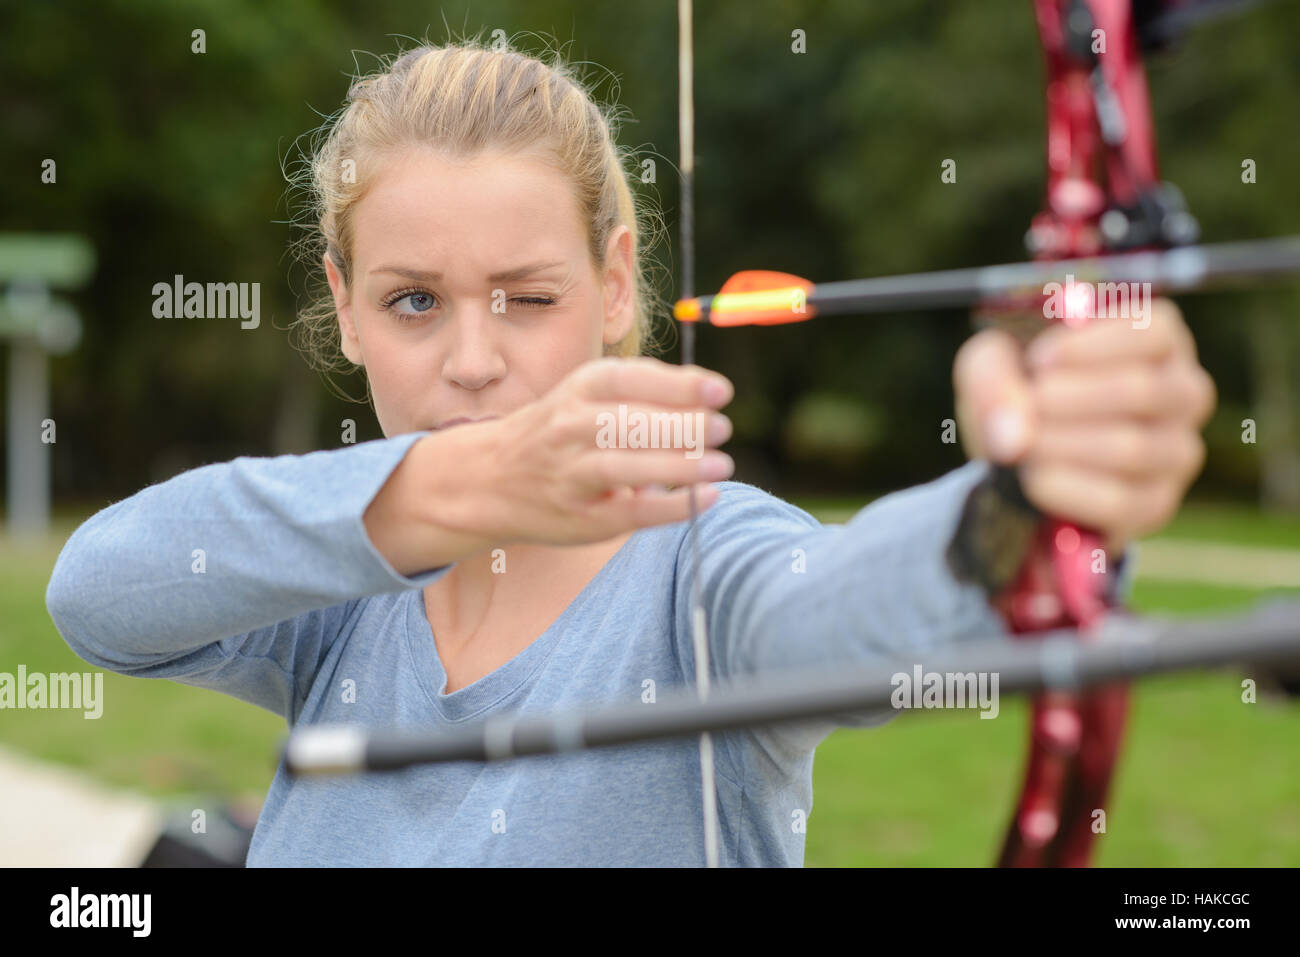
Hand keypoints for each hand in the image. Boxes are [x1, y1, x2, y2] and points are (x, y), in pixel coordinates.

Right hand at [465, 356, 734, 546]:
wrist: (490, 479)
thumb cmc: (560, 431)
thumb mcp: (589, 396)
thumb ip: (645, 391)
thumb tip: (710, 391)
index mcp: (579, 389)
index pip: (630, 381)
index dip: (678, 386)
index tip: (720, 392)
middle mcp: (569, 428)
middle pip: (629, 423)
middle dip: (681, 426)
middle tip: (723, 428)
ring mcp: (570, 475)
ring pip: (623, 467)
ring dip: (677, 466)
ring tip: (720, 464)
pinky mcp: (580, 518)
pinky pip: (628, 512)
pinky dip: (669, 507)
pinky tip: (705, 499)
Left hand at [952, 298, 1215, 550]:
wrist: (1019, 458)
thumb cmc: (1021, 392)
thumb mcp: (992, 365)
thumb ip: (990, 374)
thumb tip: (1014, 432)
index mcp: (1158, 342)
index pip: (1154, 331)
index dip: (1090, 346)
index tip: (1039, 361)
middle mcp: (1183, 392)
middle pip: (1142, 389)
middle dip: (1067, 399)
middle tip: (1026, 408)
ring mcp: (1177, 451)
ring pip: (1132, 447)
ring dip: (1062, 445)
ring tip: (1023, 444)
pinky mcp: (1157, 502)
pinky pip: (1121, 501)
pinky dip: (1067, 489)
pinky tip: (1034, 478)